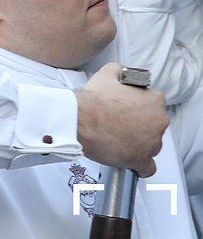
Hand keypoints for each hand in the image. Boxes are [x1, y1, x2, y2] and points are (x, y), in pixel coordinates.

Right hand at [76, 63, 167, 177]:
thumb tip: (122, 72)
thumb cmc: (93, 100)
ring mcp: (151, 143)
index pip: (152, 106)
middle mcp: (158, 121)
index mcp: (154, 100)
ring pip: (150, 146)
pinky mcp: (141, 160)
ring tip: (117, 142)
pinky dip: (139, 166)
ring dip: (137, 144)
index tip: (123, 111)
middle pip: (153, 126)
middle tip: (118, 126)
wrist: (79, 120)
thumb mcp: (107, 73)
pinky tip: (128, 162)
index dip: (136, 109)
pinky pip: (147, 168)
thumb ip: (121, 71)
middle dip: (139, 127)